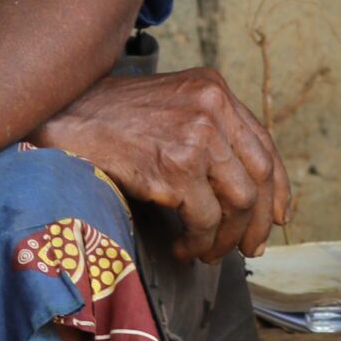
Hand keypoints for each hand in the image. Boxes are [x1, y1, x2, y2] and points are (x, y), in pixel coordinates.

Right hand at [34, 67, 291, 261]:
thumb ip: (208, 131)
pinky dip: (198, 242)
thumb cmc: (110, 118)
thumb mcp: (169, 105)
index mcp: (215, 90)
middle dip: (258, 220)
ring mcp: (195, 138)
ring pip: (238, 203)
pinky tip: (183, 247)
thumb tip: (244, 192)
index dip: (277, 187)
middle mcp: (212, 109)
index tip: (276, 216)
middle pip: (260, 176)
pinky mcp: (173, 169)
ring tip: (206, 251)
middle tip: (248, 248)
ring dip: (226, 238)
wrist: (63, 119)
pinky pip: (204, 220)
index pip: (264, 144)